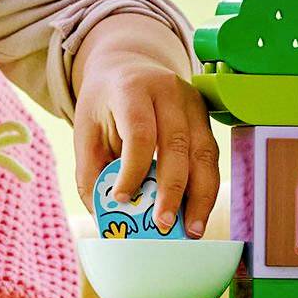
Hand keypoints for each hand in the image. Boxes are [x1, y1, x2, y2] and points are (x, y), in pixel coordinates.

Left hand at [71, 16, 220, 233]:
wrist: (128, 67)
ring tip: (191, 230)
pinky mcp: (206, 117)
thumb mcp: (85, 131)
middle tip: (164, 226)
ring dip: (200, 196)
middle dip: (172, 191)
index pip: (140, 133)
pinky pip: (211, 157)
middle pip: (177, 145)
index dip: (133, 170)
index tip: (122, 200)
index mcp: (132, 90)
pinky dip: (206, 189)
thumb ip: (91, 173)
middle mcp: (168, 92)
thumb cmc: (105, 104)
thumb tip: (107, 218)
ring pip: (204, 153)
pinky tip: (197, 213)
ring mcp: (193, 103)